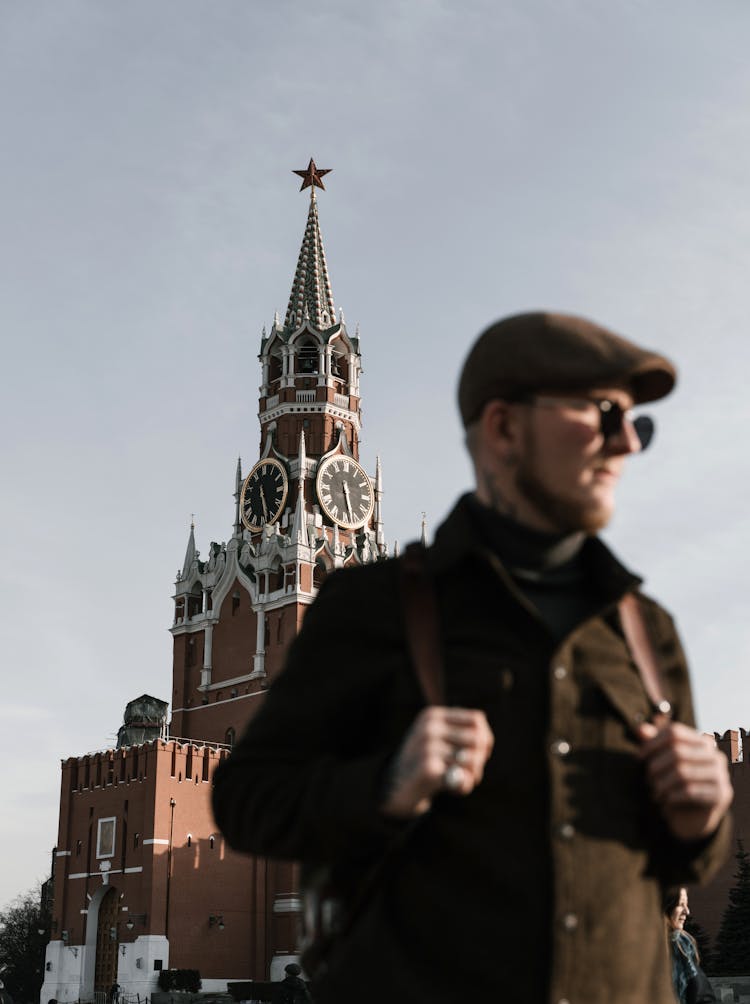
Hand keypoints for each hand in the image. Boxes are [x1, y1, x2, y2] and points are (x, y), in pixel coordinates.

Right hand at [380, 707, 494, 817]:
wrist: (395, 787)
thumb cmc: (425, 763)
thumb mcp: (440, 742)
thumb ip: (463, 739)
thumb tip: (484, 743)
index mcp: (433, 716)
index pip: (476, 720)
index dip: (485, 739)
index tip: (480, 754)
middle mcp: (429, 727)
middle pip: (477, 739)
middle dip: (480, 760)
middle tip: (471, 772)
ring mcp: (427, 746)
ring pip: (472, 760)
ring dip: (473, 775)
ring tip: (461, 780)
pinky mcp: (428, 768)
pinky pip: (462, 777)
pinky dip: (462, 787)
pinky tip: (451, 789)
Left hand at [638, 721, 732, 840]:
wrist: (692, 817)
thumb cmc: (675, 784)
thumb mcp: (662, 763)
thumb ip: (653, 744)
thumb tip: (641, 729)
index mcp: (702, 742)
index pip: (674, 732)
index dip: (653, 743)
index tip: (639, 757)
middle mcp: (715, 755)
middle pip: (677, 752)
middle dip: (656, 766)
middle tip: (648, 779)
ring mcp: (721, 774)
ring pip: (682, 773)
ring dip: (662, 784)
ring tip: (655, 792)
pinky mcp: (721, 794)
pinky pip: (690, 791)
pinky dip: (672, 796)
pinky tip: (665, 801)